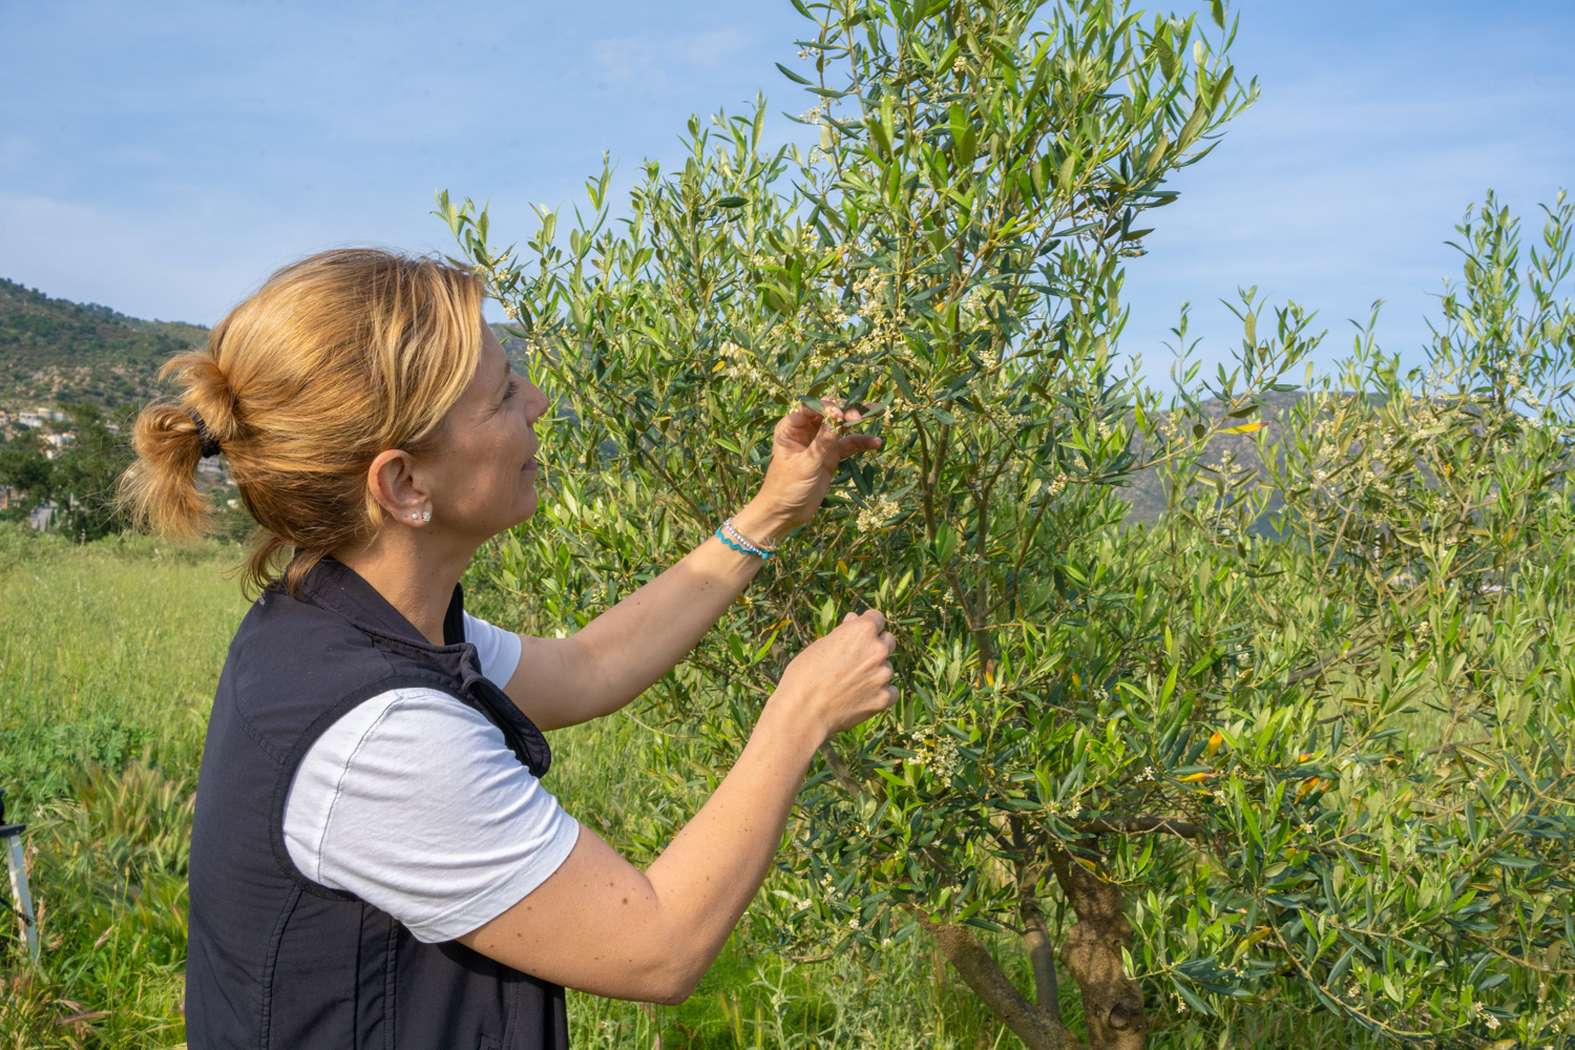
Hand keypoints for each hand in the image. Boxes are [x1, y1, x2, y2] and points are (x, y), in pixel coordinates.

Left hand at [753, 398, 881, 530]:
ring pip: (841, 426)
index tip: (841, 415)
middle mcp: (805, 430)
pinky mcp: (831, 456)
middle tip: (860, 416)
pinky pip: (848, 445)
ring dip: (857, 422)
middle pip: (828, 413)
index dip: (827, 407)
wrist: (786, 513)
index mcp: (791, 427)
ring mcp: (820, 443)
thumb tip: (838, 417)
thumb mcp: (806, 464)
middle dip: (846, 411)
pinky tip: (875, 443)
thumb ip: (823, 442)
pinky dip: (861, 443)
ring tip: (877, 413)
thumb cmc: (787, 487)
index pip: (810, 407)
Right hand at [774, 610, 896, 740]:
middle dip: (875, 647)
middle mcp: (878, 649)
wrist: (803, 712)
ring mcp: (883, 674)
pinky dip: (879, 694)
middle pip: (887, 641)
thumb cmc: (804, 675)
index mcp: (862, 630)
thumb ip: (843, 632)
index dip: (866, 626)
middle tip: (855, 661)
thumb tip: (854, 619)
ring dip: (875, 673)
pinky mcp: (885, 698)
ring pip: (886, 668)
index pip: (876, 618)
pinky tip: (860, 698)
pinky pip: (890, 691)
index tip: (857, 636)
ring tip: (850, 685)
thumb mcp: (820, 646)